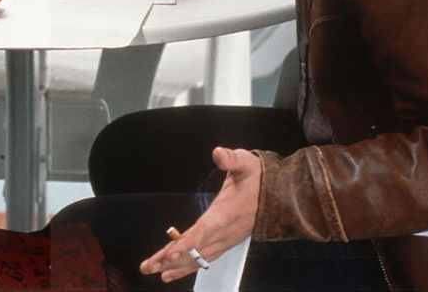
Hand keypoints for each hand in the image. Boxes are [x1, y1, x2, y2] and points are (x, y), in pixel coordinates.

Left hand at [140, 148, 260, 281]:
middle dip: (171, 259)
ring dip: (175, 266)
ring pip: (198, 258)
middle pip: (195, 249)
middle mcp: (225, 231)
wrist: (278, 195)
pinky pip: (204, 259)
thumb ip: (230, 159)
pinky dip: (188, 266)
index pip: (204, 231)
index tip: (170, 254)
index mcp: (227, 213)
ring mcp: (226, 240)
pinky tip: (172, 272)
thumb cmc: (259, 179)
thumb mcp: (245, 163)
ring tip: (153, 271)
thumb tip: (218, 153)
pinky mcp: (225, 243)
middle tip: (148, 266)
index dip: (187, 244)